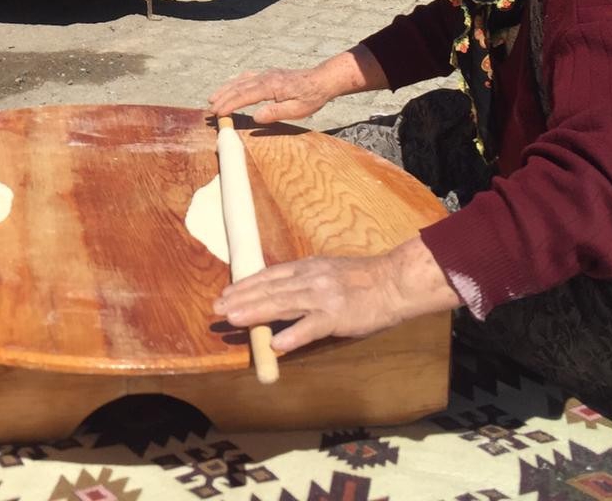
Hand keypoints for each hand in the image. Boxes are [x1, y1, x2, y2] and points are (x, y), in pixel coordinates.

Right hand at [206, 46, 387, 123]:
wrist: (322, 80)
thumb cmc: (311, 97)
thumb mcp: (297, 110)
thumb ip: (275, 112)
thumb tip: (255, 117)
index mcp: (271, 87)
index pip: (244, 96)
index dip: (229, 104)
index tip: (218, 112)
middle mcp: (265, 77)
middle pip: (239, 87)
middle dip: (223, 97)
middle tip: (210, 109)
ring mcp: (266, 74)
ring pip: (241, 80)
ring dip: (226, 89)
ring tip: (213, 98)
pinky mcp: (269, 74)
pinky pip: (247, 77)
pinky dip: (235, 83)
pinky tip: (231, 87)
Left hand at [213, 237, 461, 353]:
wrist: (393, 282)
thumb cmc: (362, 280)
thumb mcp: (327, 270)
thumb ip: (304, 280)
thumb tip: (279, 290)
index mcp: (307, 268)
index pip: (269, 275)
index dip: (246, 285)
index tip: (226, 294)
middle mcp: (310, 279)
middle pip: (269, 289)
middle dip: (241, 299)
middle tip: (218, 309)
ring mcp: (323, 297)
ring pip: (283, 304)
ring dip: (256, 312)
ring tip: (234, 319)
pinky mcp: (337, 317)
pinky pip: (311, 328)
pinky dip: (293, 336)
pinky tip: (276, 345)